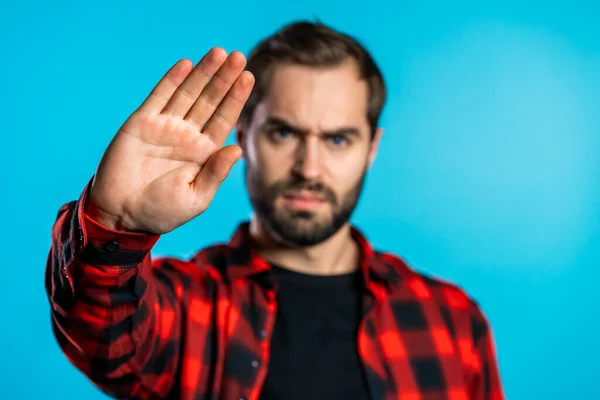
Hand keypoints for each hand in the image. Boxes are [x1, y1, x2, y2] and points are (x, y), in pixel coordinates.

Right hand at [86, 48, 253, 233]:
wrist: (122, 215)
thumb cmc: (161, 211)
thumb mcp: (196, 198)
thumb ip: (215, 173)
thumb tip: (237, 149)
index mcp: (204, 152)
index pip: (225, 119)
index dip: (236, 98)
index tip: (249, 77)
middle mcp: (187, 135)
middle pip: (210, 101)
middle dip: (224, 79)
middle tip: (238, 57)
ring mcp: (165, 126)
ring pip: (188, 94)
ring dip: (202, 73)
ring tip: (219, 53)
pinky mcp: (141, 123)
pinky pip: (159, 97)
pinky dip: (172, 80)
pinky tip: (186, 65)